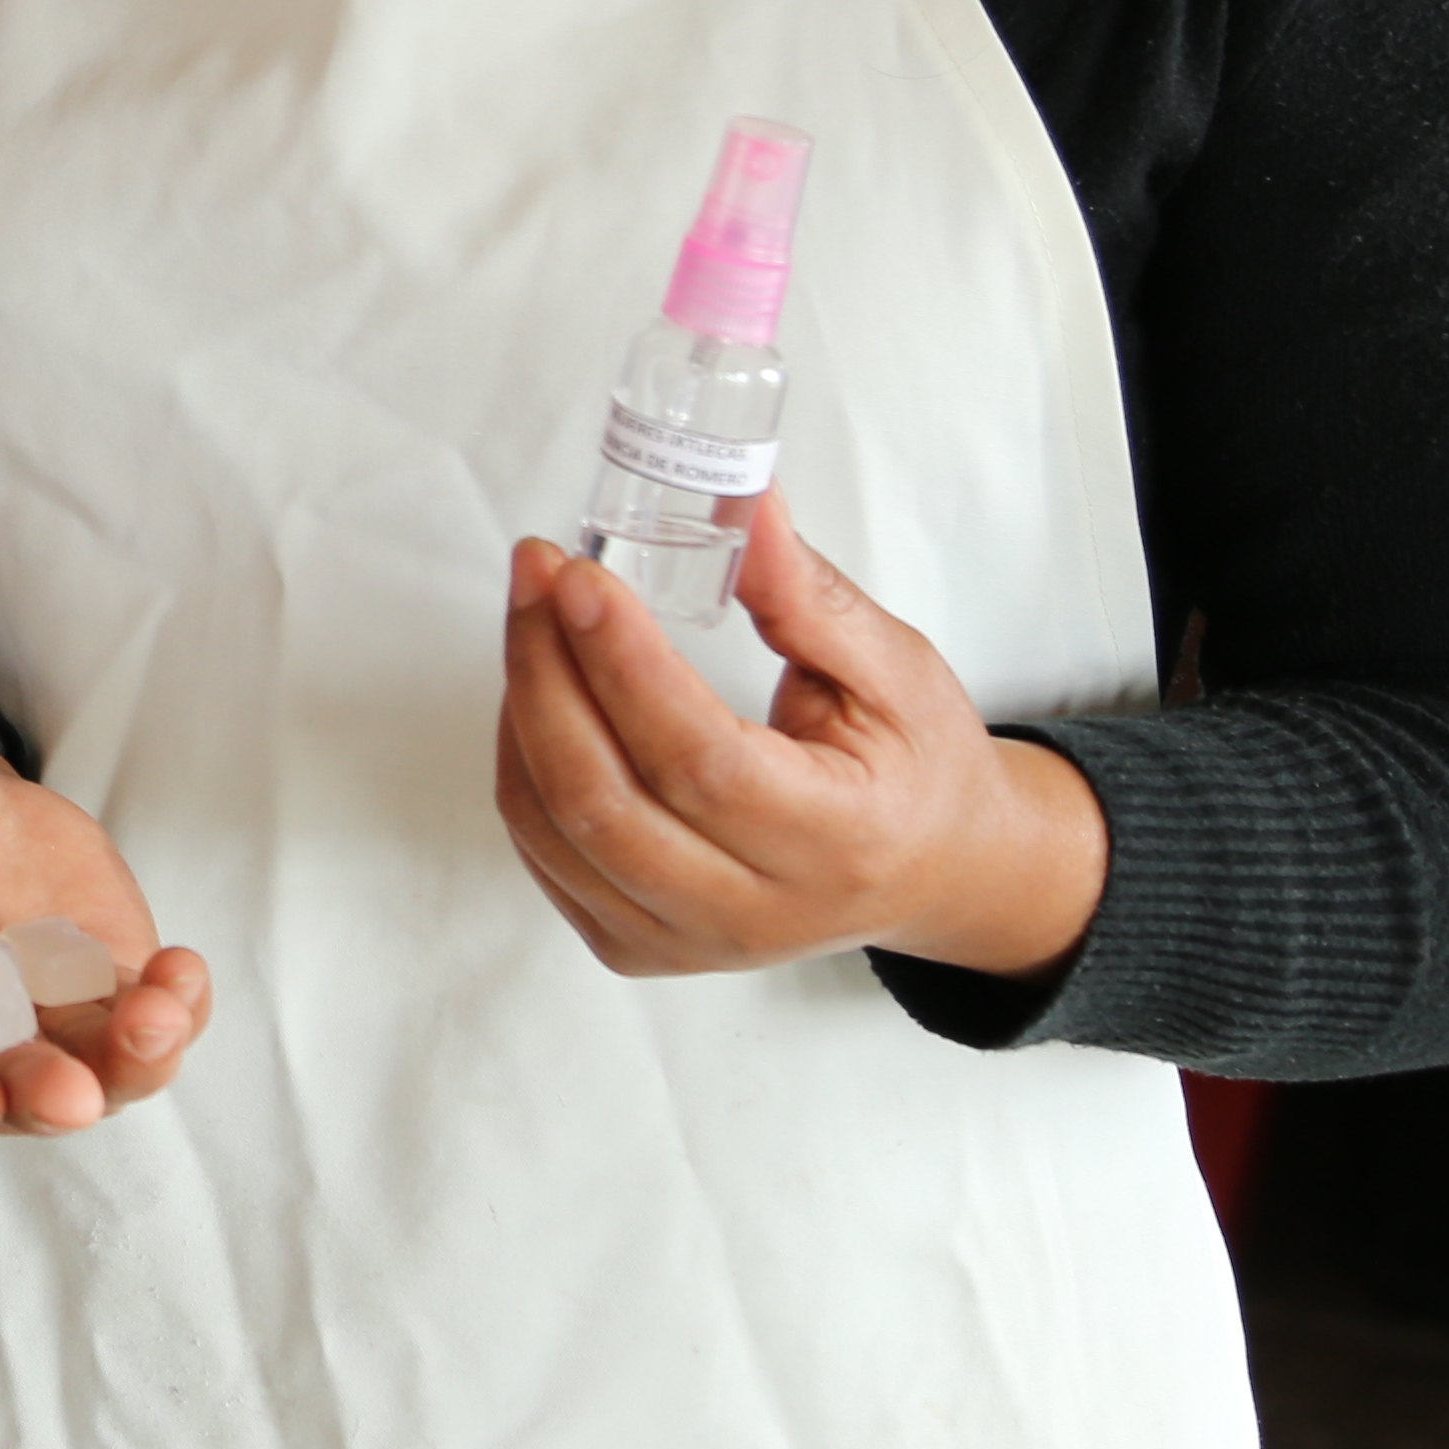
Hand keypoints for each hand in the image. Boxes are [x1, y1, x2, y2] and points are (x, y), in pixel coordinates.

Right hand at [0, 707, 209, 1139]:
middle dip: (42, 1097)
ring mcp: (44, 1029)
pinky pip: (149, 1022)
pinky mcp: (104, 993)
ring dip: (132, 1062)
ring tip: (156, 1013)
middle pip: (8, 1097)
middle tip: (72, 1094)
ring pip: (96, 1075)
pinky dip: (175, 1010)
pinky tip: (183, 972)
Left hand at [495, 496, 1109, 981]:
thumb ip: (808, 594)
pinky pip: (542, 853)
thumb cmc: (915, 766)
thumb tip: (738, 501)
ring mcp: (688, 941)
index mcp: (839, 842)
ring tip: (534, 614)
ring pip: (554, 827)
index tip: (579, 575)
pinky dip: (521, 762)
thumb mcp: (895, 669)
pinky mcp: (637, 947)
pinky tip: (542, 689)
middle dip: (546, 670)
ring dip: (523, 707)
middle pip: (604, 799)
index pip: (701, 760)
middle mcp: (756, 912)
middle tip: (536, 571)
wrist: (927, 869)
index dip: (624, 664)